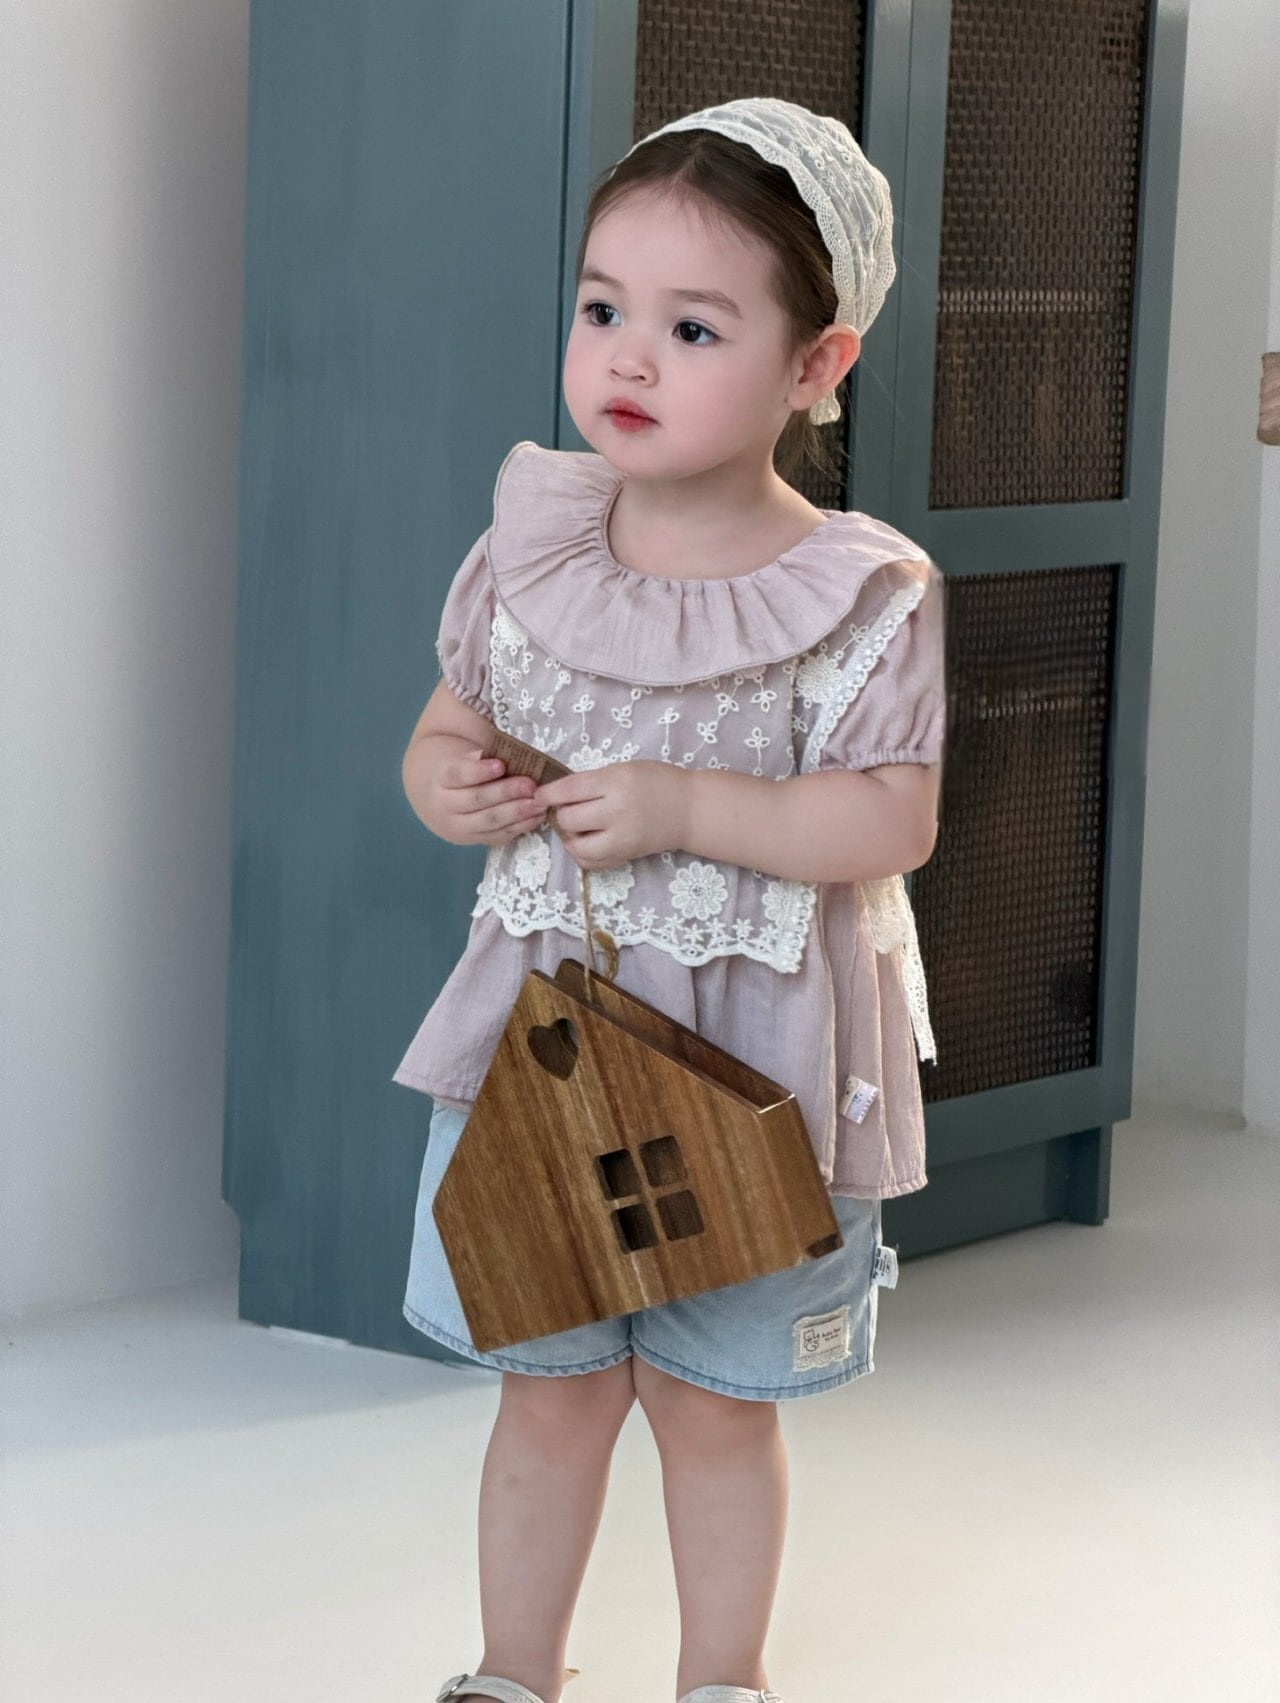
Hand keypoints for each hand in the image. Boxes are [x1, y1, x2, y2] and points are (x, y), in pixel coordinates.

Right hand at [431, 747, 548, 846]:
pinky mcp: (476, 840)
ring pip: (489, 821)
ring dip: (517, 812)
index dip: (479, 771)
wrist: (443, 804)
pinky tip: (537, 816)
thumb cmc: (463, 775)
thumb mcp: (466, 760)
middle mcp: (446, 806)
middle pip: (476, 799)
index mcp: (442, 779)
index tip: (501, 764)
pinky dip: (521, 826)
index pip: (458, 775)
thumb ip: (483, 758)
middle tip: (530, 786)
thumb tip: (511, 756)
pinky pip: (499, 835)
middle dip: (506, 792)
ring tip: (539, 803)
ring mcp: (460, 827)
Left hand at [535, 760, 689, 870]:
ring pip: (577, 844)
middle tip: (567, 808)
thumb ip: (594, 782)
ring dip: (570, 836)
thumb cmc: (657, 782)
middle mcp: (617, 811)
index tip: (539, 796)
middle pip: (569, 818)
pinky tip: (585, 842)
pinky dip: (581, 854)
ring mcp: (622, 837)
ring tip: (577, 827)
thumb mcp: (624, 769)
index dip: (548, 794)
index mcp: (615, 782)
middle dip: (561, 813)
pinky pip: (591, 862)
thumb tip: (559, 795)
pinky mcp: (626, 855)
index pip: (569, 790)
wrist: (690, 809)